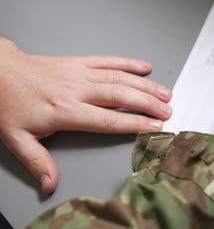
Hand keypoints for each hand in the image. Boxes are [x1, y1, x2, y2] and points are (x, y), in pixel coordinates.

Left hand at [0, 37, 171, 192]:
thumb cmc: (8, 103)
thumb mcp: (16, 138)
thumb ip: (37, 161)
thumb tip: (50, 183)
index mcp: (64, 110)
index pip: (108, 119)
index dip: (134, 123)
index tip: (154, 126)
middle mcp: (76, 90)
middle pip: (121, 96)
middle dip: (148, 103)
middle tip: (168, 110)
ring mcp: (80, 73)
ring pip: (119, 78)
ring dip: (145, 85)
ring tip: (165, 93)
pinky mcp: (79, 62)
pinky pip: (108, 60)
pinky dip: (129, 63)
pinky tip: (144, 67)